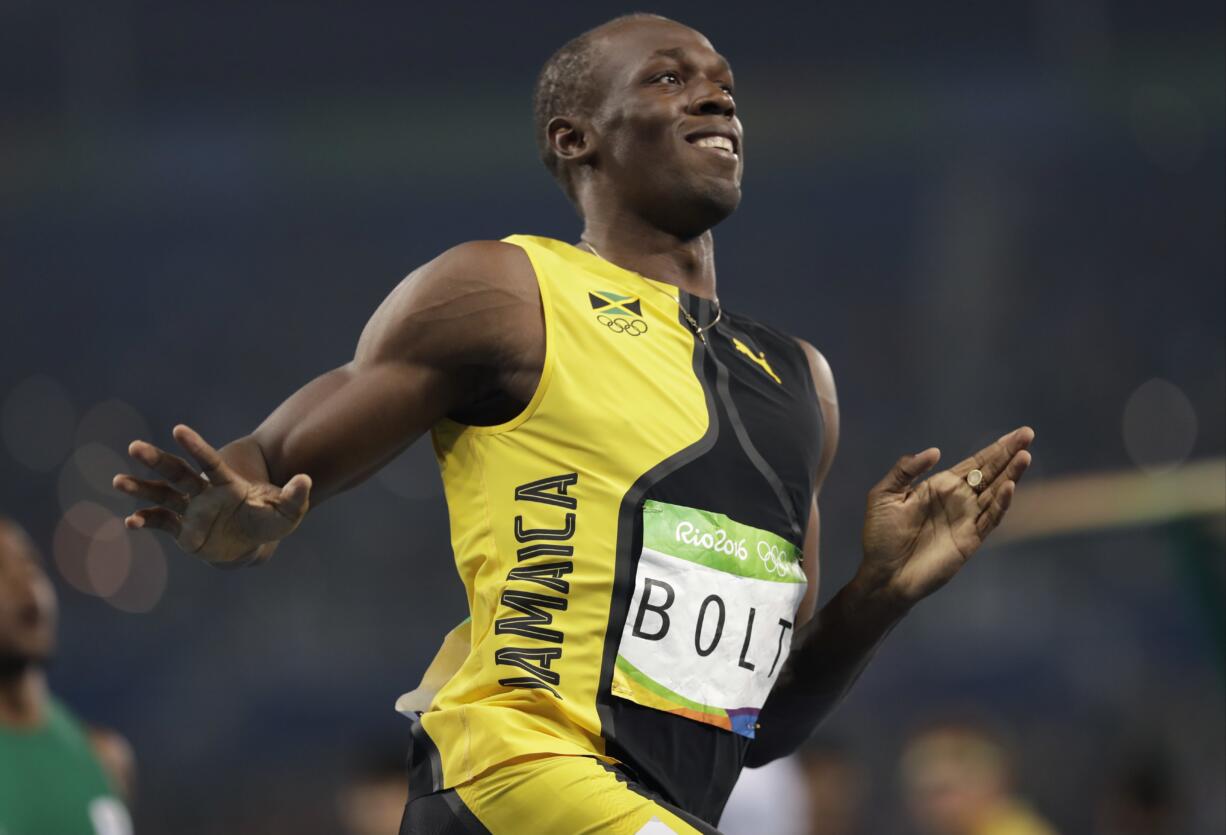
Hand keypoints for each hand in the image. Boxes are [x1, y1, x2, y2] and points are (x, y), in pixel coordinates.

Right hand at [112, 424, 311, 567]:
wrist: (254, 543)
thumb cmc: (270, 521)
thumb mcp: (287, 512)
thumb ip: (296, 496)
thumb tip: (306, 480)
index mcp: (225, 483)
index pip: (208, 461)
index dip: (194, 446)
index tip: (178, 430)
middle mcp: (203, 492)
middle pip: (176, 472)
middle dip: (156, 460)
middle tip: (133, 447)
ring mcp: (190, 510)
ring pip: (161, 495)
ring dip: (140, 488)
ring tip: (118, 481)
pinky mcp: (182, 530)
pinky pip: (160, 522)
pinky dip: (146, 521)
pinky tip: (130, 523)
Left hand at [856, 426, 1033, 608]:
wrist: (883, 573)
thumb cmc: (880, 536)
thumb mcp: (885, 495)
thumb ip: (906, 470)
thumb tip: (935, 451)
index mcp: (940, 486)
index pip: (974, 463)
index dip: (994, 449)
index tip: (1016, 434)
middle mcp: (958, 500)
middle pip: (990, 472)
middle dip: (1008, 454)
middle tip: (1028, 434)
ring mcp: (966, 519)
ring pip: (995, 492)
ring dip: (1010, 474)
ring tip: (1024, 456)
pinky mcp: (970, 539)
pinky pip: (990, 518)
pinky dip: (1001, 503)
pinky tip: (1009, 486)